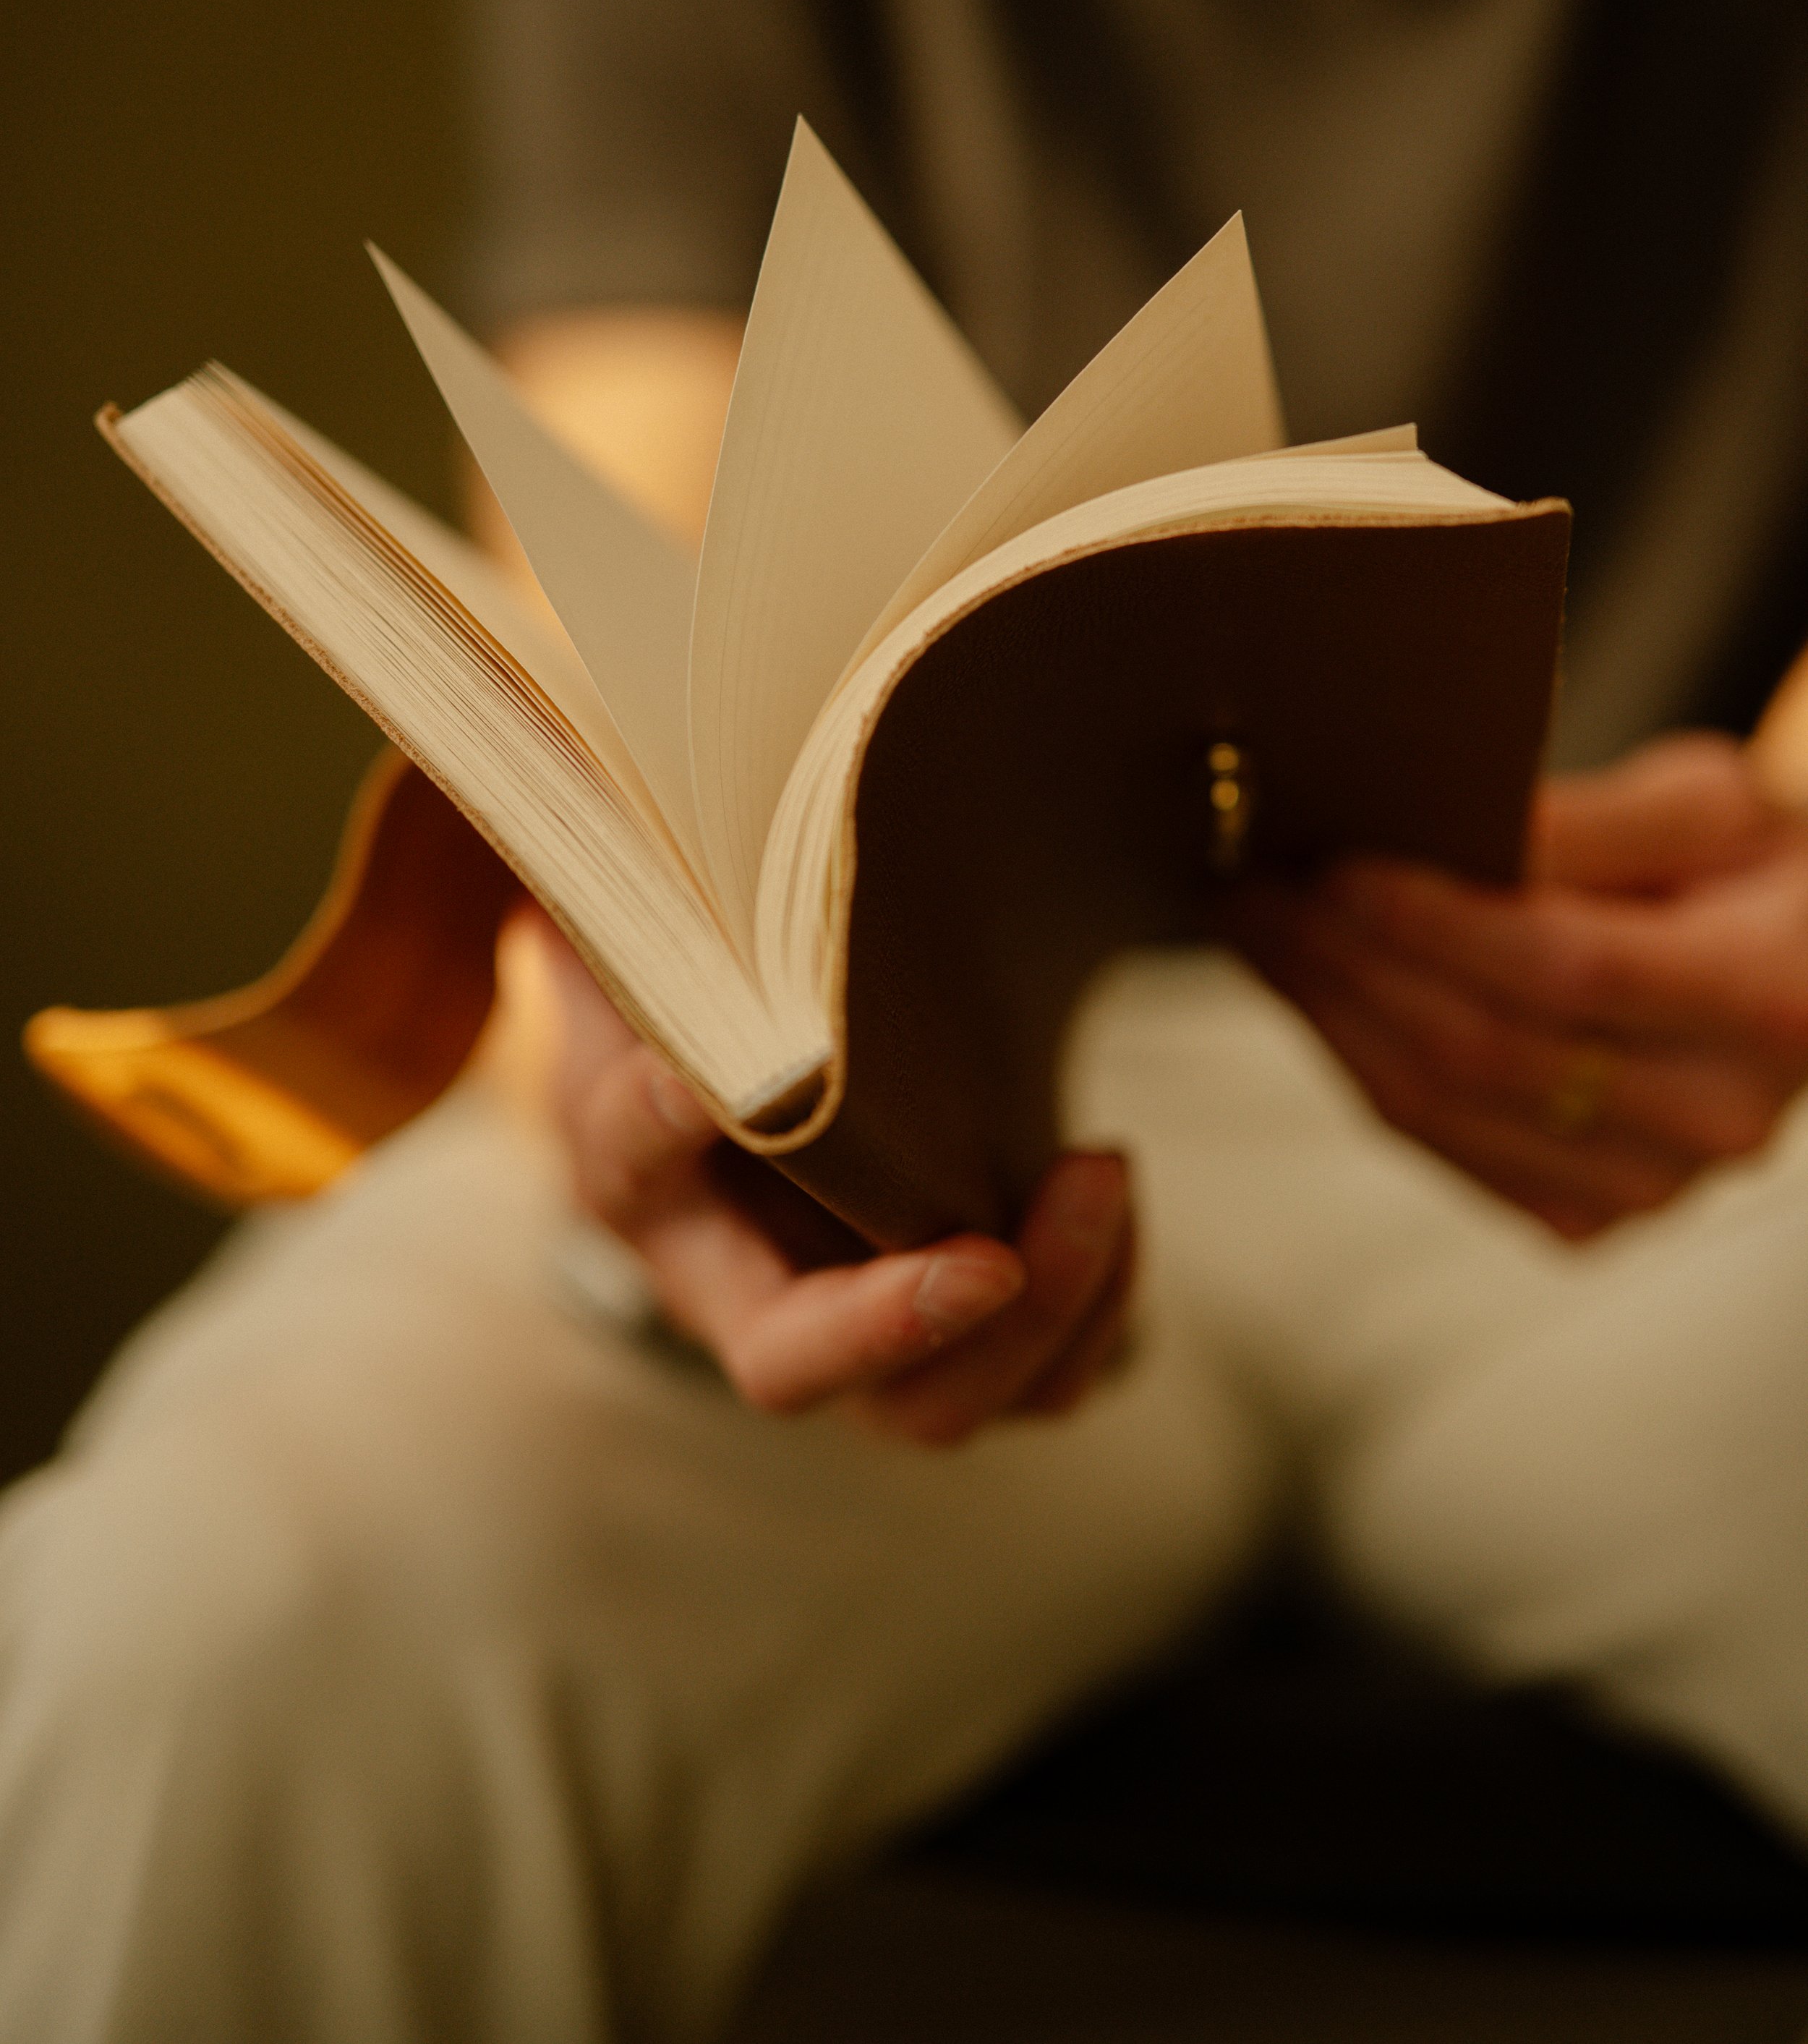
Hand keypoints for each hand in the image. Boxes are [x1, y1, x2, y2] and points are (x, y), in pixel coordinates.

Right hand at [527, 913, 1136, 1441]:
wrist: (759, 1101)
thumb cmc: (704, 1006)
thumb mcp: (646, 945)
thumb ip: (632, 886)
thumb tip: (592, 764)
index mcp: (642, 1184)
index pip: (633, 1174)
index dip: (667, 1132)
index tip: (712, 1079)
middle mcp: (736, 1287)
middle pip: (804, 1373)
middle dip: (921, 1321)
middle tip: (1012, 1235)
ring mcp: (853, 1332)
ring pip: (940, 1408)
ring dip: (1043, 1315)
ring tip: (1103, 1174)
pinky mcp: (955, 1334)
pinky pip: (1038, 1377)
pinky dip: (1098, 1311)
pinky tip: (1112, 1200)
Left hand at [1229, 734, 1807, 1237]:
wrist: (1804, 970)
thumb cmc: (1751, 867)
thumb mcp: (1710, 802)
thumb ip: (1590, 819)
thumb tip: (1448, 821)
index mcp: (1769, 1001)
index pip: (1571, 968)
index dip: (1438, 921)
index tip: (1336, 863)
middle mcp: (1718, 1118)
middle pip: (1487, 1051)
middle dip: (1347, 960)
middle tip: (1256, 879)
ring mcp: (1651, 1188)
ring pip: (1441, 1111)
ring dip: (1325, 1011)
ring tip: (1256, 923)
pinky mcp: (1588, 1220)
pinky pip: (1437, 1146)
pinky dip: (1356, 1061)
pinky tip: (1311, 988)